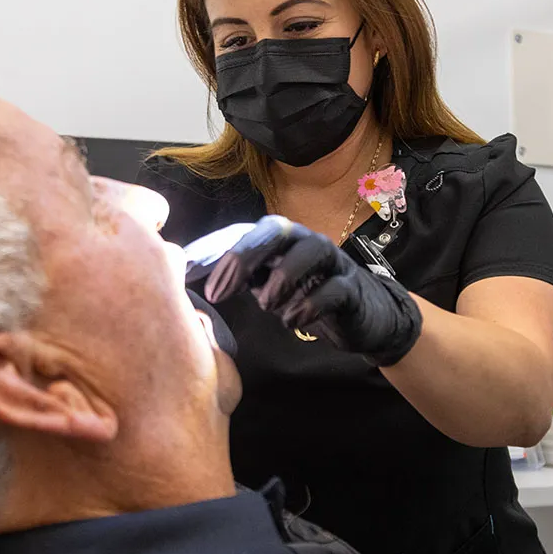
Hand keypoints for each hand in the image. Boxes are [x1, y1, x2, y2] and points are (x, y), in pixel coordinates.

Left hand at [205, 216, 421, 366]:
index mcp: (281, 240)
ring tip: (265, 306)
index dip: (216, 250)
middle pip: (276, 231)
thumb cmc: (308, 296)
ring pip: (310, 250)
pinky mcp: (353, 289)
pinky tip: (293, 322)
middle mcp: (306, 242)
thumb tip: (201, 281)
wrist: (364, 317)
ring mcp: (333, 262)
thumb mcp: (270, 287)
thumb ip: (243, 279)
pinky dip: (310, 305)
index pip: (245, 233)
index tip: (188, 273)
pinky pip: (334, 289)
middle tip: (220, 290)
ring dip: (282, 278)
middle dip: (245, 255)